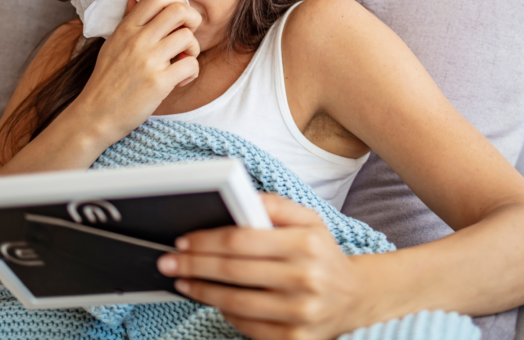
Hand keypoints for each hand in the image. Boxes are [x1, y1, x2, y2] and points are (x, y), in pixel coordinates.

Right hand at [72, 0, 200, 144]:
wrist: (95, 115)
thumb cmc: (106, 81)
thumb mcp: (112, 44)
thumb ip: (127, 21)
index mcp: (126, 28)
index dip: (176, 0)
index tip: (177, 17)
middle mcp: (137, 40)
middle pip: (179, 10)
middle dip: (192, 20)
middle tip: (187, 36)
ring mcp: (148, 61)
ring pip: (188, 37)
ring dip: (193, 49)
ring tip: (183, 60)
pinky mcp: (158, 82)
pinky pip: (191, 65)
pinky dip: (192, 72)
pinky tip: (180, 79)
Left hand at [156, 193, 369, 339]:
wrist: (354, 299)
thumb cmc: (322, 254)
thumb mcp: (309, 220)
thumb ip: (275, 205)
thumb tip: (239, 198)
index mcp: (306, 243)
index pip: (241, 240)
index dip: (206, 241)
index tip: (183, 241)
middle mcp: (305, 279)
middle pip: (233, 272)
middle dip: (193, 266)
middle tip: (168, 262)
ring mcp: (300, 313)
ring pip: (235, 303)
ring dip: (201, 292)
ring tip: (182, 281)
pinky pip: (247, 326)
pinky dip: (225, 312)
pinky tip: (213, 300)